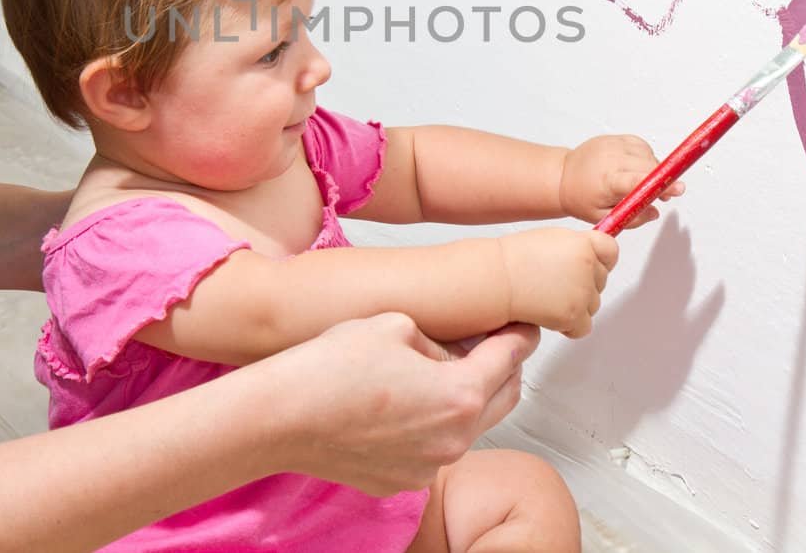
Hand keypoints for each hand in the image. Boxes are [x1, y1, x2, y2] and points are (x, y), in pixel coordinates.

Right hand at [267, 314, 539, 495]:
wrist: (280, 417)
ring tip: (439, 372)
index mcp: (460, 395)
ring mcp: (428, 466)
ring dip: (465, 400)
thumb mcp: (395, 324)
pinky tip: (403, 404)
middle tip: (495, 345)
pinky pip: (432, 449)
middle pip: (503, 399)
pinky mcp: (401, 481)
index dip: (520, 336)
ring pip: (467, 427)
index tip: (525, 326)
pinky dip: (430, 426)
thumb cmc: (330, 367)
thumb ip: (437, 339)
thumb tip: (448, 352)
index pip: (509, 359)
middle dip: (505, 370)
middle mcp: (453, 440)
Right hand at [497, 228, 617, 336]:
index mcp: (582, 243)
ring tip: (548, 297)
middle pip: (601, 281)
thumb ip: (577, 247)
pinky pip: (584, 328)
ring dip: (576, 306)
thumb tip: (593, 257)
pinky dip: (569, 326)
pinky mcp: (573, 315)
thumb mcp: (552, 239)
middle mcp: (587, 266)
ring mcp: (582, 292)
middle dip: (584, 285)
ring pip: (593, 305)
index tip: (593, 265)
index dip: (601, 260)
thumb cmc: (515, 260)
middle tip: (557, 283)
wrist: (497, 279)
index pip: (611, 251)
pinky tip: (550, 314)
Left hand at [559, 134, 683, 227]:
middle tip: (664, 195)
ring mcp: (613, 145)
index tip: (678, 188)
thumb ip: (632, 217)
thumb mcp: (603, 217)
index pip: (639, 181)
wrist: (562, 175)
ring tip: (641, 183)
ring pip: (648, 155)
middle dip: (662, 181)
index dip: (660, 184)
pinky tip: (637, 168)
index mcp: (607, 181)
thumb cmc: (581, 197)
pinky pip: (641, 145)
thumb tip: (654, 212)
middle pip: (649, 167)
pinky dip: (645, 157)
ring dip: (653, 169)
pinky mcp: (616, 138)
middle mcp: (611, 159)